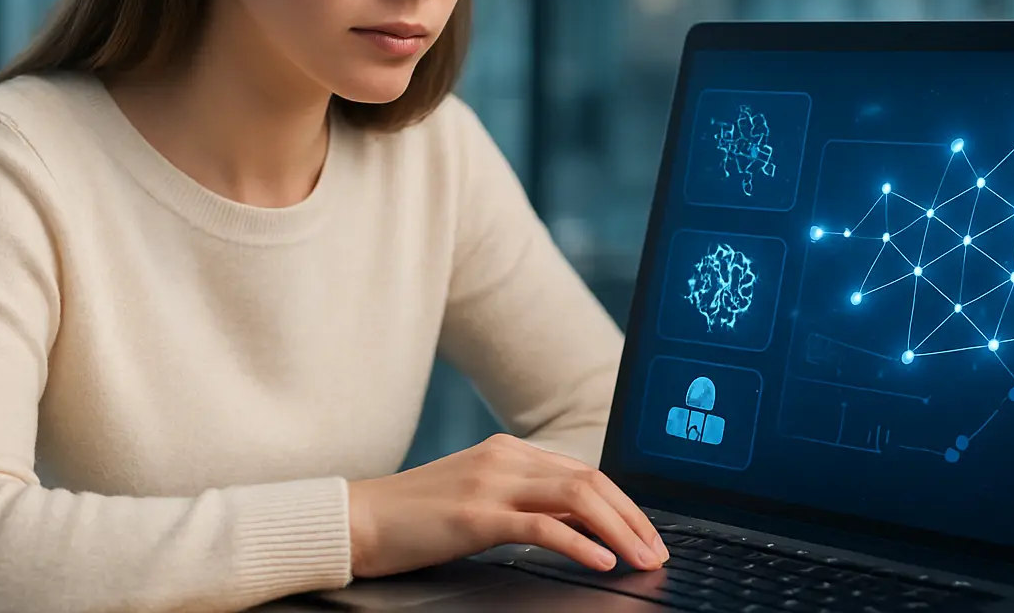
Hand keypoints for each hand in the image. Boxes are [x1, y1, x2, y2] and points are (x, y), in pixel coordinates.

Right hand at [346, 433, 668, 578]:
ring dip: (619, 529)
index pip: (583, 471)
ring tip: (641, 558)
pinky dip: (580, 543)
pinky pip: (542, 525)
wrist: (357, 519)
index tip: (646, 533)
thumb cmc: (414, 519)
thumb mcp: (478, 501)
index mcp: (507, 451)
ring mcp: (490, 483)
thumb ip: (526, 504)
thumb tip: (582, 526)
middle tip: (657, 550)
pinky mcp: (475, 515)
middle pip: (590, 479)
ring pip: (576, 496)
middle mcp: (504, 458)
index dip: (623, 503)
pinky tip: (601, 561)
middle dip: (632, 516)